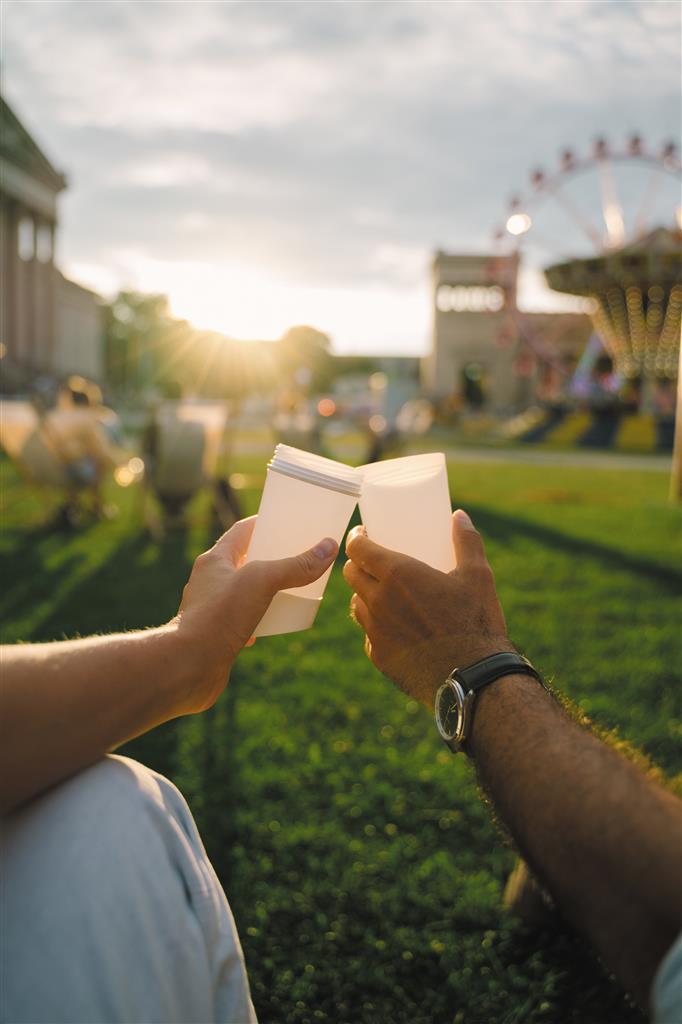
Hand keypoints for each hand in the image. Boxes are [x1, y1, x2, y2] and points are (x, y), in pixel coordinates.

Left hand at [174, 516, 337, 711]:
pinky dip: (259, 621)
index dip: (265, 524)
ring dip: (266, 591)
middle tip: (299, 558)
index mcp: (215, 560)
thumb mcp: (262, 582)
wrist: (188, 666)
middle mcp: (210, 581)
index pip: (242, 531)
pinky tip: (272, 626)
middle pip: (245, 561)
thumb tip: (329, 547)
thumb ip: (295, 565)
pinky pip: (241, 620)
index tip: (288, 523)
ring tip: (291, 591)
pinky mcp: (216, 634)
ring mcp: (212, 608)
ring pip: (244, 592)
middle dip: (271, 559)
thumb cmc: (218, 617)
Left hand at [343, 509, 512, 706]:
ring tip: (382, 592)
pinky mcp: (379, 657)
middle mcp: (378, 600)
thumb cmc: (476, 621)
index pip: (357, 549)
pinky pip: (369, 634)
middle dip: (358, 564)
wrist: (473, 677)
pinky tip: (393, 626)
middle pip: (351, 574)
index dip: (355, 538)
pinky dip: (376, 626)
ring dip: (364, 594)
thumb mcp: (478, 574)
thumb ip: (467, 541)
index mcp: (396, 574)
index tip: (362, 534)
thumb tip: (460, 515)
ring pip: (356, 604)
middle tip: (373, 561)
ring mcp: (375, 631)